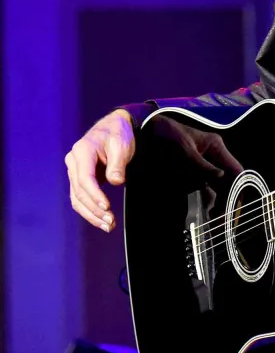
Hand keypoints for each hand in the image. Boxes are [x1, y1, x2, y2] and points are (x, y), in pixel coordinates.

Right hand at [65, 109, 134, 231]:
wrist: (114, 126)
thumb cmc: (119, 134)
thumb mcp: (122, 145)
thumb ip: (118, 164)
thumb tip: (116, 182)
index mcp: (82, 151)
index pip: (84, 179)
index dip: (95, 195)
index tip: (107, 207)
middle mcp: (74, 162)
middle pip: (79, 191)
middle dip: (94, 209)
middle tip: (110, 222)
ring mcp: (74, 171)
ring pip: (77, 198)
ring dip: (91, 214)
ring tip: (107, 226)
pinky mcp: (79, 178)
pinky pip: (80, 197)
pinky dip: (89, 210)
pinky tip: (101, 220)